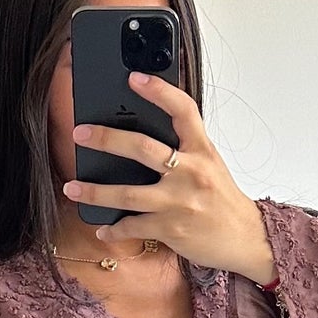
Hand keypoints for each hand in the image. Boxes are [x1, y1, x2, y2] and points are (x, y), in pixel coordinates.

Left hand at [63, 71, 277, 282]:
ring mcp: (179, 202)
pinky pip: (133, 226)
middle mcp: (191, 173)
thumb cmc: (223, 201)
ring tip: (72, 188)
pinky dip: (115, 228)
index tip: (134, 78)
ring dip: (95, 192)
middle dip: (107, 139)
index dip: (159, 91)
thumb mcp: (210, 165)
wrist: (246, 239)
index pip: (183, 111)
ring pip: (128, 194)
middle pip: (143, 149)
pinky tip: (103, 228)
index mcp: (202, 151)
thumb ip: (184, 149)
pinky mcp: (171, 229)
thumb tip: (143, 134)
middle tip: (80, 133)